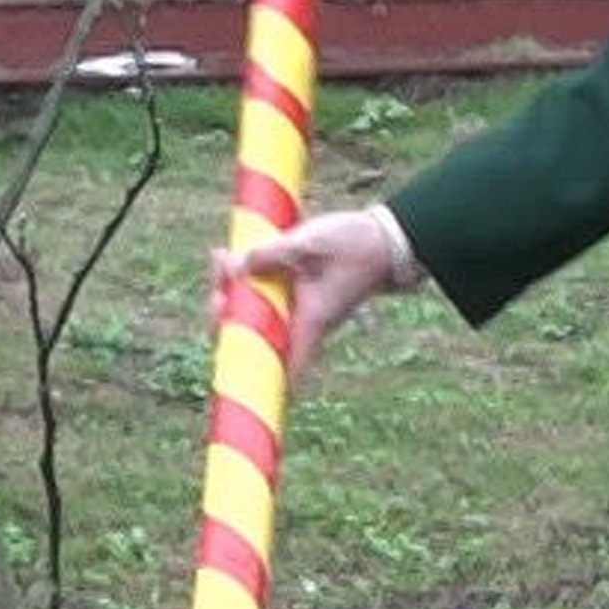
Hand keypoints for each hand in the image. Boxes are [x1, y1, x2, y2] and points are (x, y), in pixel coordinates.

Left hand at [208, 204, 413, 370]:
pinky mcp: (300, 294)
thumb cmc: (357, 244)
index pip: (276, 364)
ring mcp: (301, 310)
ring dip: (233, 289)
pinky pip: (266, 296)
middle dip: (225, 307)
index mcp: (309, 321)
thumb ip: (272, 253)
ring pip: (256, 313)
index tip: (225, 345)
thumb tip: (236, 266)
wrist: (390, 239)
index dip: (248, 368)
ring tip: (222, 254)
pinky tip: (237, 253)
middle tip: (218, 269)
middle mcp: (303, 323)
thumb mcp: (311, 243)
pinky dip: (249, 280)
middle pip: (252, 334)